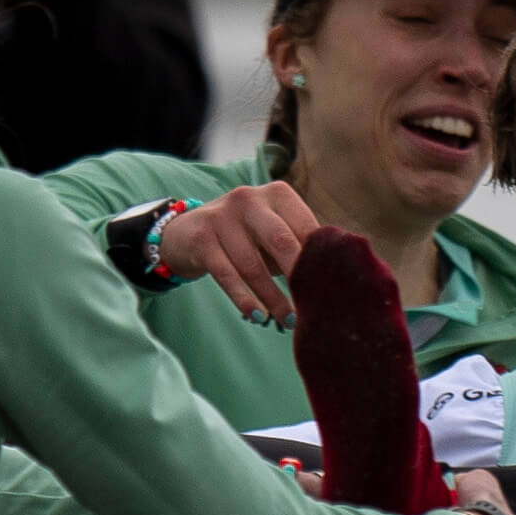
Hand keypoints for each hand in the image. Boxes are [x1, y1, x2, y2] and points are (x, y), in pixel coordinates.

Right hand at [156, 181, 323, 325]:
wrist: (184, 233)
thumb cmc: (244, 237)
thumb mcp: (271, 232)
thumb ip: (296, 246)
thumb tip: (329, 279)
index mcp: (276, 193)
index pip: (305, 225)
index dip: (318, 258)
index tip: (331, 287)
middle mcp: (249, 199)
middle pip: (281, 240)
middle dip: (298, 275)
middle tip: (314, 304)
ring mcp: (222, 217)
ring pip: (253, 265)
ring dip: (273, 298)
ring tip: (288, 320)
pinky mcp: (202, 239)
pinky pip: (227, 275)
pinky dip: (244, 299)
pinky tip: (257, 316)